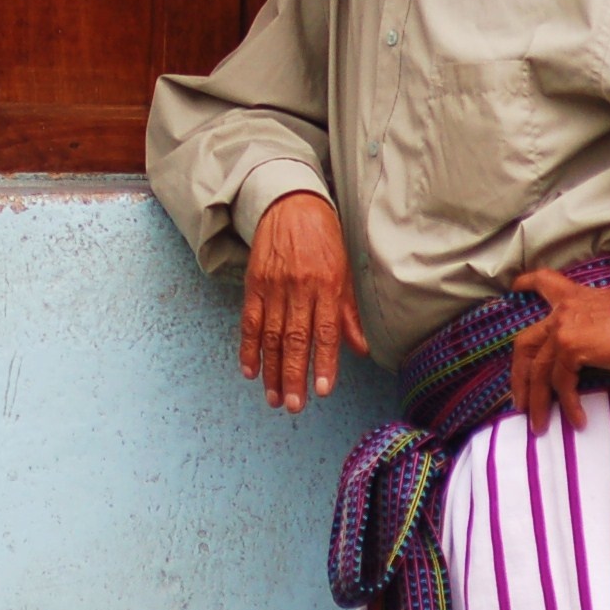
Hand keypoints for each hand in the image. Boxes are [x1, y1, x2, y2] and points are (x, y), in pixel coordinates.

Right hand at [240, 190, 368, 413]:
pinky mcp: (254, 284)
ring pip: (272, 336)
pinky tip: (250, 371)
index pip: (326, 331)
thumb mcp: (345, 271)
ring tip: (274, 398)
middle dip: (294, 375)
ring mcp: (273, 286)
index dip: (325, 362)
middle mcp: (300, 288)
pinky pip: (250, 321)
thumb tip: (361, 349)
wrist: (290, 205)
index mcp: (327, 285)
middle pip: (296, 339)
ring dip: (272, 370)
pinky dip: (248, 348)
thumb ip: (349, 312)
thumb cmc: (324, 240)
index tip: (322, 390)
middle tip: (293, 405)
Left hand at [509, 244, 609, 434]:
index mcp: (576, 297)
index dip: (528, 283)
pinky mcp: (571, 348)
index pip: (546, 282)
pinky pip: (561, 384)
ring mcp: (563, 329)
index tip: (515, 285)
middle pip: (526, 343)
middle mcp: (563, 312)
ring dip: (537, 401)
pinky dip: (568, 404)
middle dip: (519, 375)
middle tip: (518, 401)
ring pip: (539, 371)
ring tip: (539, 425)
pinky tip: (577, 420)